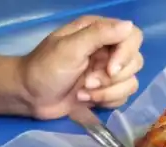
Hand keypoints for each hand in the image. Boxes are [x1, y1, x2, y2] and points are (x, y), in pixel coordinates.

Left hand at [18, 16, 143, 119]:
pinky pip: (123, 97)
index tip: (110, 68)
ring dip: (107, 92)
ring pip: (131, 82)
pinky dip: (106, 101)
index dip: (126, 54)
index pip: (133, 36)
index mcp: (98, 32)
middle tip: (88, 82)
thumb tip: (129, 25)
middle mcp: (107, 50)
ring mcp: (108, 72)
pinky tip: (86, 99)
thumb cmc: (46, 68)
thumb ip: (99, 34)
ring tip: (83, 92)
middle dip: (113, 78)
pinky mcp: (107, 91)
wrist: (30, 96)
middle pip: (135, 62)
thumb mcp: (70, 48)